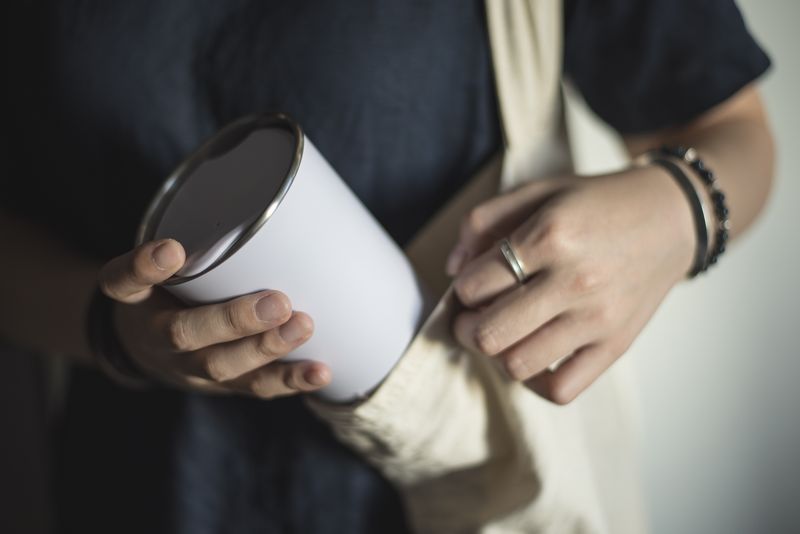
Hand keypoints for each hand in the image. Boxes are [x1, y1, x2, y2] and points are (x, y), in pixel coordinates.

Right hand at [97, 239, 329, 397]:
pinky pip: (254, 388)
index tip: (172, 248)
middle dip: (233, 320)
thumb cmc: (170, 289)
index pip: (124, 281)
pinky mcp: (221, 386)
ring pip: (222, 366)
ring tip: (304, 326)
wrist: (147, 349)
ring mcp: (187, 368)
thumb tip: (276, 194)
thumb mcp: (167, 259)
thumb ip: (202, 234)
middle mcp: (156, 336)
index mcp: (135, 298)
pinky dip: (291, 380)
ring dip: (267, 348)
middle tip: (277, 302)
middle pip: (184, 334)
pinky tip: (320, 371)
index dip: (144, 267)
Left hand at [446, 165, 695, 403]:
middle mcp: (574, 280)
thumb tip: (452, 269)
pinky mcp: (615, 345)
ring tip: (502, 334)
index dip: (462, 288)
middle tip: (472, 316)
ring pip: (517, 364)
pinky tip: (533, 356)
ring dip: (497, 354)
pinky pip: (561, 390)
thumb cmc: (597, 203)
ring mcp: (597, 318)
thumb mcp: (539, 191)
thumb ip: (484, 220)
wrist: (671, 218)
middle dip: (466, 328)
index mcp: (550, 235)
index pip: (474, 284)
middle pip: (488, 333)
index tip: (472, 284)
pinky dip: (536, 382)